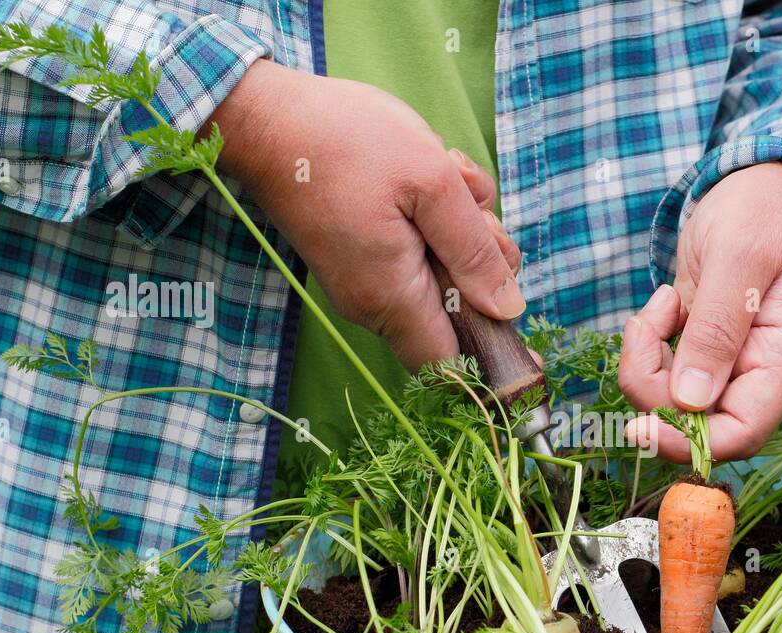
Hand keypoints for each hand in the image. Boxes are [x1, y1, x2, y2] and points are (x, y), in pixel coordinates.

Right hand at [207, 59, 522, 369]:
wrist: (266, 118)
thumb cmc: (347, 141)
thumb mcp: (433, 184)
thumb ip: (474, 251)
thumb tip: (509, 310)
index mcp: (392, 297)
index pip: (452, 365)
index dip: (491, 351)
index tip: (515, 311)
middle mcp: (375, 305)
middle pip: (456, 316)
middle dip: (483, 265)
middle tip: (473, 209)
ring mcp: (365, 282)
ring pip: (442, 279)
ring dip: (463, 231)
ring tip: (447, 175)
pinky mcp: (362, 258)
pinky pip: (417, 256)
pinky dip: (436, 219)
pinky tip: (429, 174)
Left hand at [619, 162, 781, 461]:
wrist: (769, 181)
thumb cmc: (767, 208)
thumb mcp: (740, 256)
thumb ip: (717, 327)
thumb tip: (691, 401)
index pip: (740, 434)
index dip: (688, 441)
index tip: (642, 420)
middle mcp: (760, 373)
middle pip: (697, 424)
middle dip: (654, 388)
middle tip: (646, 327)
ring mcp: (731, 364)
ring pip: (672, 401)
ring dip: (646, 362)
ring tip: (659, 306)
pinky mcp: (704, 350)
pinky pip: (664, 374)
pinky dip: (649, 346)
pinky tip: (666, 303)